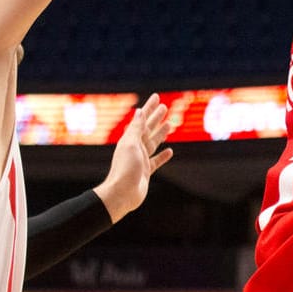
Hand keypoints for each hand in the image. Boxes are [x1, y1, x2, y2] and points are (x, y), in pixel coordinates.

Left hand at [95, 94, 173, 222]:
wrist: (122, 194)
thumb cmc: (125, 169)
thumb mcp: (131, 144)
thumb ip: (136, 128)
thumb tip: (139, 111)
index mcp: (130, 139)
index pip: (142, 119)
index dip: (149, 108)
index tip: (157, 97)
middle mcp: (135, 148)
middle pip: (148, 129)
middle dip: (156, 118)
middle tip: (165, 107)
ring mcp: (141, 160)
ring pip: (153, 143)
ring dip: (161, 133)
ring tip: (169, 124)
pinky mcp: (146, 172)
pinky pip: (156, 161)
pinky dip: (163, 155)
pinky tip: (170, 151)